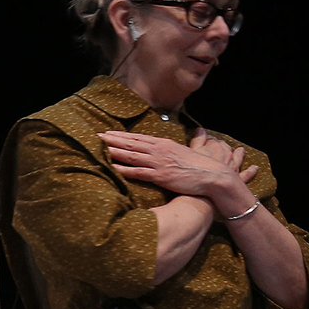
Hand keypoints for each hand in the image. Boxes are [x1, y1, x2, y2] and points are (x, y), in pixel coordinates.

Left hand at [100, 129, 257, 203]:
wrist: (212, 175)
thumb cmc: (198, 166)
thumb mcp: (183, 152)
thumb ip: (171, 148)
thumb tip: (165, 144)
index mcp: (164, 144)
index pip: (138, 138)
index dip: (121, 135)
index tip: (108, 133)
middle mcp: (159, 151)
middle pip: (131, 143)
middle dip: (113, 139)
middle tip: (96, 136)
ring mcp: (159, 163)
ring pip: (132, 155)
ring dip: (115, 151)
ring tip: (100, 147)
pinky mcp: (161, 176)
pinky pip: (139, 172)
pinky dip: (125, 169)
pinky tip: (113, 167)